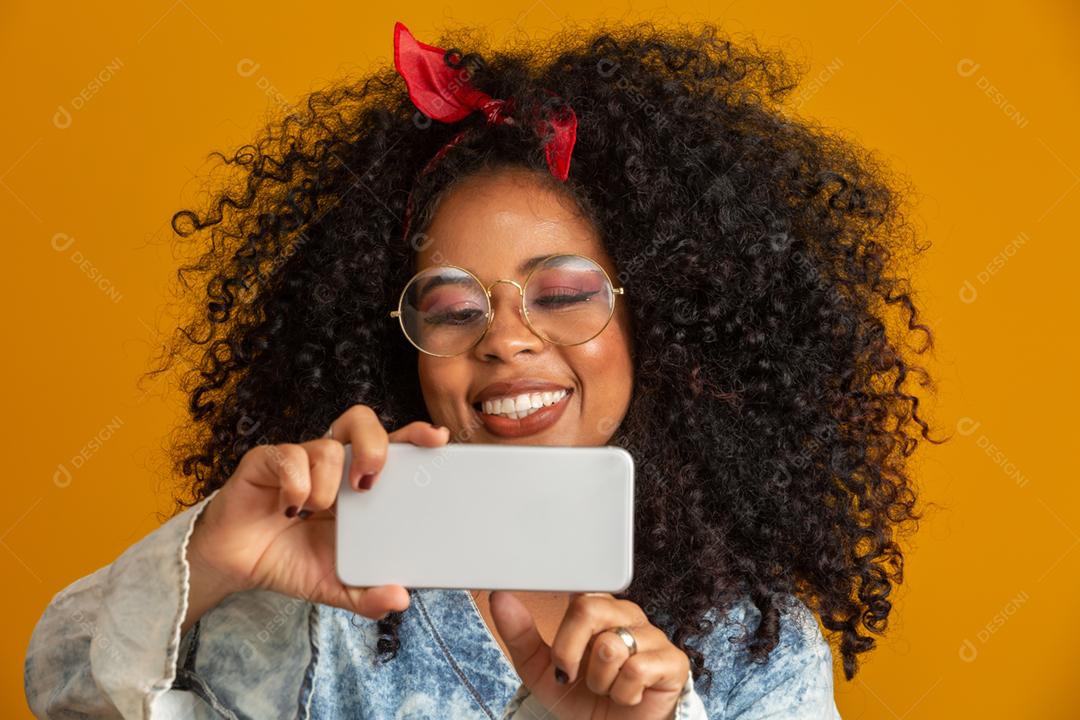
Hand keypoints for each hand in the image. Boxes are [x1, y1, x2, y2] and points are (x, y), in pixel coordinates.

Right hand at [187, 404, 448, 620]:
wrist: (236, 564)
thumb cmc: (291, 560)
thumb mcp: (334, 585)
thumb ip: (366, 594)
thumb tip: (400, 599)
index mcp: (358, 482)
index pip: (393, 445)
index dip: (416, 435)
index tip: (438, 439)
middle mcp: (333, 463)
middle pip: (363, 421)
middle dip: (375, 444)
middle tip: (368, 482)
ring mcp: (301, 458)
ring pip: (329, 445)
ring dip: (328, 484)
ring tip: (316, 512)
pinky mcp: (268, 460)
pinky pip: (290, 457)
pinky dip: (295, 485)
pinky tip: (289, 509)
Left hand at [490, 591, 690, 719]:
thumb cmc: (579, 697)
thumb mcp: (539, 669)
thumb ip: (519, 632)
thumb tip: (499, 597)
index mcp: (597, 607)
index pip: (575, 591)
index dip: (560, 620)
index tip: (555, 650)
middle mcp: (626, 614)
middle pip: (588, 609)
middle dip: (569, 651)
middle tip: (571, 675)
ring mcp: (652, 636)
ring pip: (611, 646)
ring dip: (598, 680)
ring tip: (605, 687)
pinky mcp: (673, 662)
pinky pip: (637, 669)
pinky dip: (623, 693)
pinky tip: (627, 696)